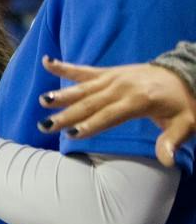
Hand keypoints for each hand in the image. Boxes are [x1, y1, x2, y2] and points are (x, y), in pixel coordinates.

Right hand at [43, 56, 195, 166]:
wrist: (186, 75)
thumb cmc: (183, 104)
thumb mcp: (185, 124)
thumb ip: (172, 141)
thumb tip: (167, 160)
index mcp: (139, 100)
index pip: (110, 115)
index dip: (92, 125)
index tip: (72, 134)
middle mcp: (122, 87)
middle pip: (91, 103)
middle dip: (67, 114)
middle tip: (45, 125)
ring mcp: (114, 77)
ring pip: (83, 87)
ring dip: (62, 94)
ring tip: (43, 100)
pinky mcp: (109, 72)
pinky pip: (84, 70)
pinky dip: (65, 66)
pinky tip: (47, 62)